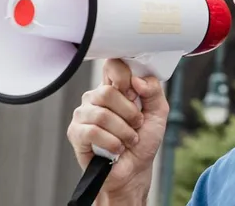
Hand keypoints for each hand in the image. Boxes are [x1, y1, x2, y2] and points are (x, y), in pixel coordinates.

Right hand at [66, 60, 168, 198]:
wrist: (134, 170)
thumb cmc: (143, 141)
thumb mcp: (158, 112)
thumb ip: (154, 91)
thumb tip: (137, 80)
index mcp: (114, 88)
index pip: (112, 65)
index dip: (126, 77)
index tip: (135, 94)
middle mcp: (95, 98)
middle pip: (108, 92)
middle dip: (130, 113)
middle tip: (136, 125)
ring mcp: (83, 114)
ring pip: (102, 114)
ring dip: (123, 131)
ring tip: (128, 140)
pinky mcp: (76, 133)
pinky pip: (92, 131)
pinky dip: (111, 142)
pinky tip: (116, 148)